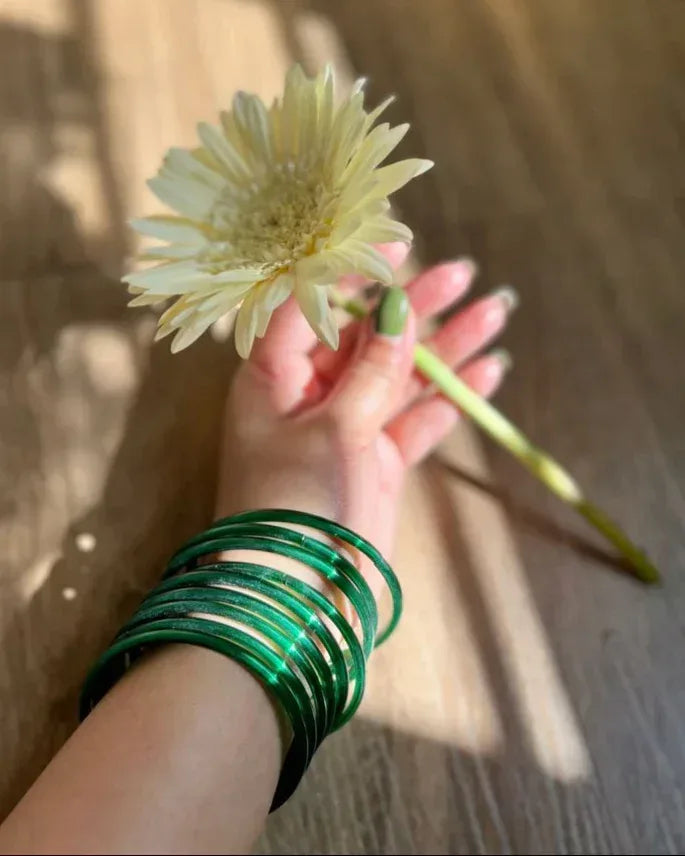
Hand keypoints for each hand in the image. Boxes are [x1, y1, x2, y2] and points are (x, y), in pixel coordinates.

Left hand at [216, 244, 514, 591]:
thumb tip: (397, 311)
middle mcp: (308, 394)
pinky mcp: (376, 461)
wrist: (296, 597)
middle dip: (413, 306)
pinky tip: (487, 371)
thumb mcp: (332, 428)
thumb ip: (370, 371)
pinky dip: (448, 398)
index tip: (396, 242)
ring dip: (444, 347)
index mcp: (274, 376)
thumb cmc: (293, 504)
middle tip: (461, 274)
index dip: (350, 271)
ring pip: (399, 375)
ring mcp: (346, 428)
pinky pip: (416, 419)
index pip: (310, 306)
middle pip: (365, 337)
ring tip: (494, 313)